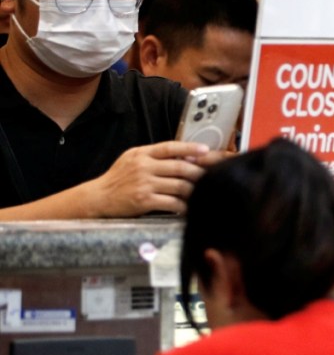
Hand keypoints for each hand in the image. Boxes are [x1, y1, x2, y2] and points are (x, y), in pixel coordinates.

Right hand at [88, 141, 210, 216]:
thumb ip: (154, 157)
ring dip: (194, 190)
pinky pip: (172, 203)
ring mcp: (144, 184)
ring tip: (203, 192)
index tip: (206, 150)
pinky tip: (189, 207)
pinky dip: (184, 206)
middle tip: (213, 176)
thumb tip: (184, 157)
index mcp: (142, 154)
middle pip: (180, 167)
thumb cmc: (118, 179)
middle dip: (200, 173)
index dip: (190, 148)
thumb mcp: (132, 160)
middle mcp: (143, 166)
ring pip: (179, 186)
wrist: (98, 197)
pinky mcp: (144, 201)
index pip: (170, 147)